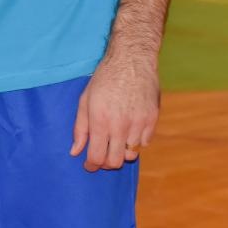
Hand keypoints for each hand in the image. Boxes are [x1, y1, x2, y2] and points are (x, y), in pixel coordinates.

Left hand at [70, 49, 159, 171]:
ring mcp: (139, 124)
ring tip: (114, 143)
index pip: (96, 156)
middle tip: (100, 157)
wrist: (131, 62)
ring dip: (121, 153)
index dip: (91, 166)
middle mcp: (120, 125)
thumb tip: (75, 152)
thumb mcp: (84, 101)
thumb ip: (80, 129)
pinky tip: (128, 132)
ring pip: (131, 154)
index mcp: (100, 121)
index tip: (89, 166)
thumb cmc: (104, 80)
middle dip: (105, 164)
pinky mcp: (152, 120)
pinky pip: (145, 143)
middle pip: (115, 161)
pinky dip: (135, 142)